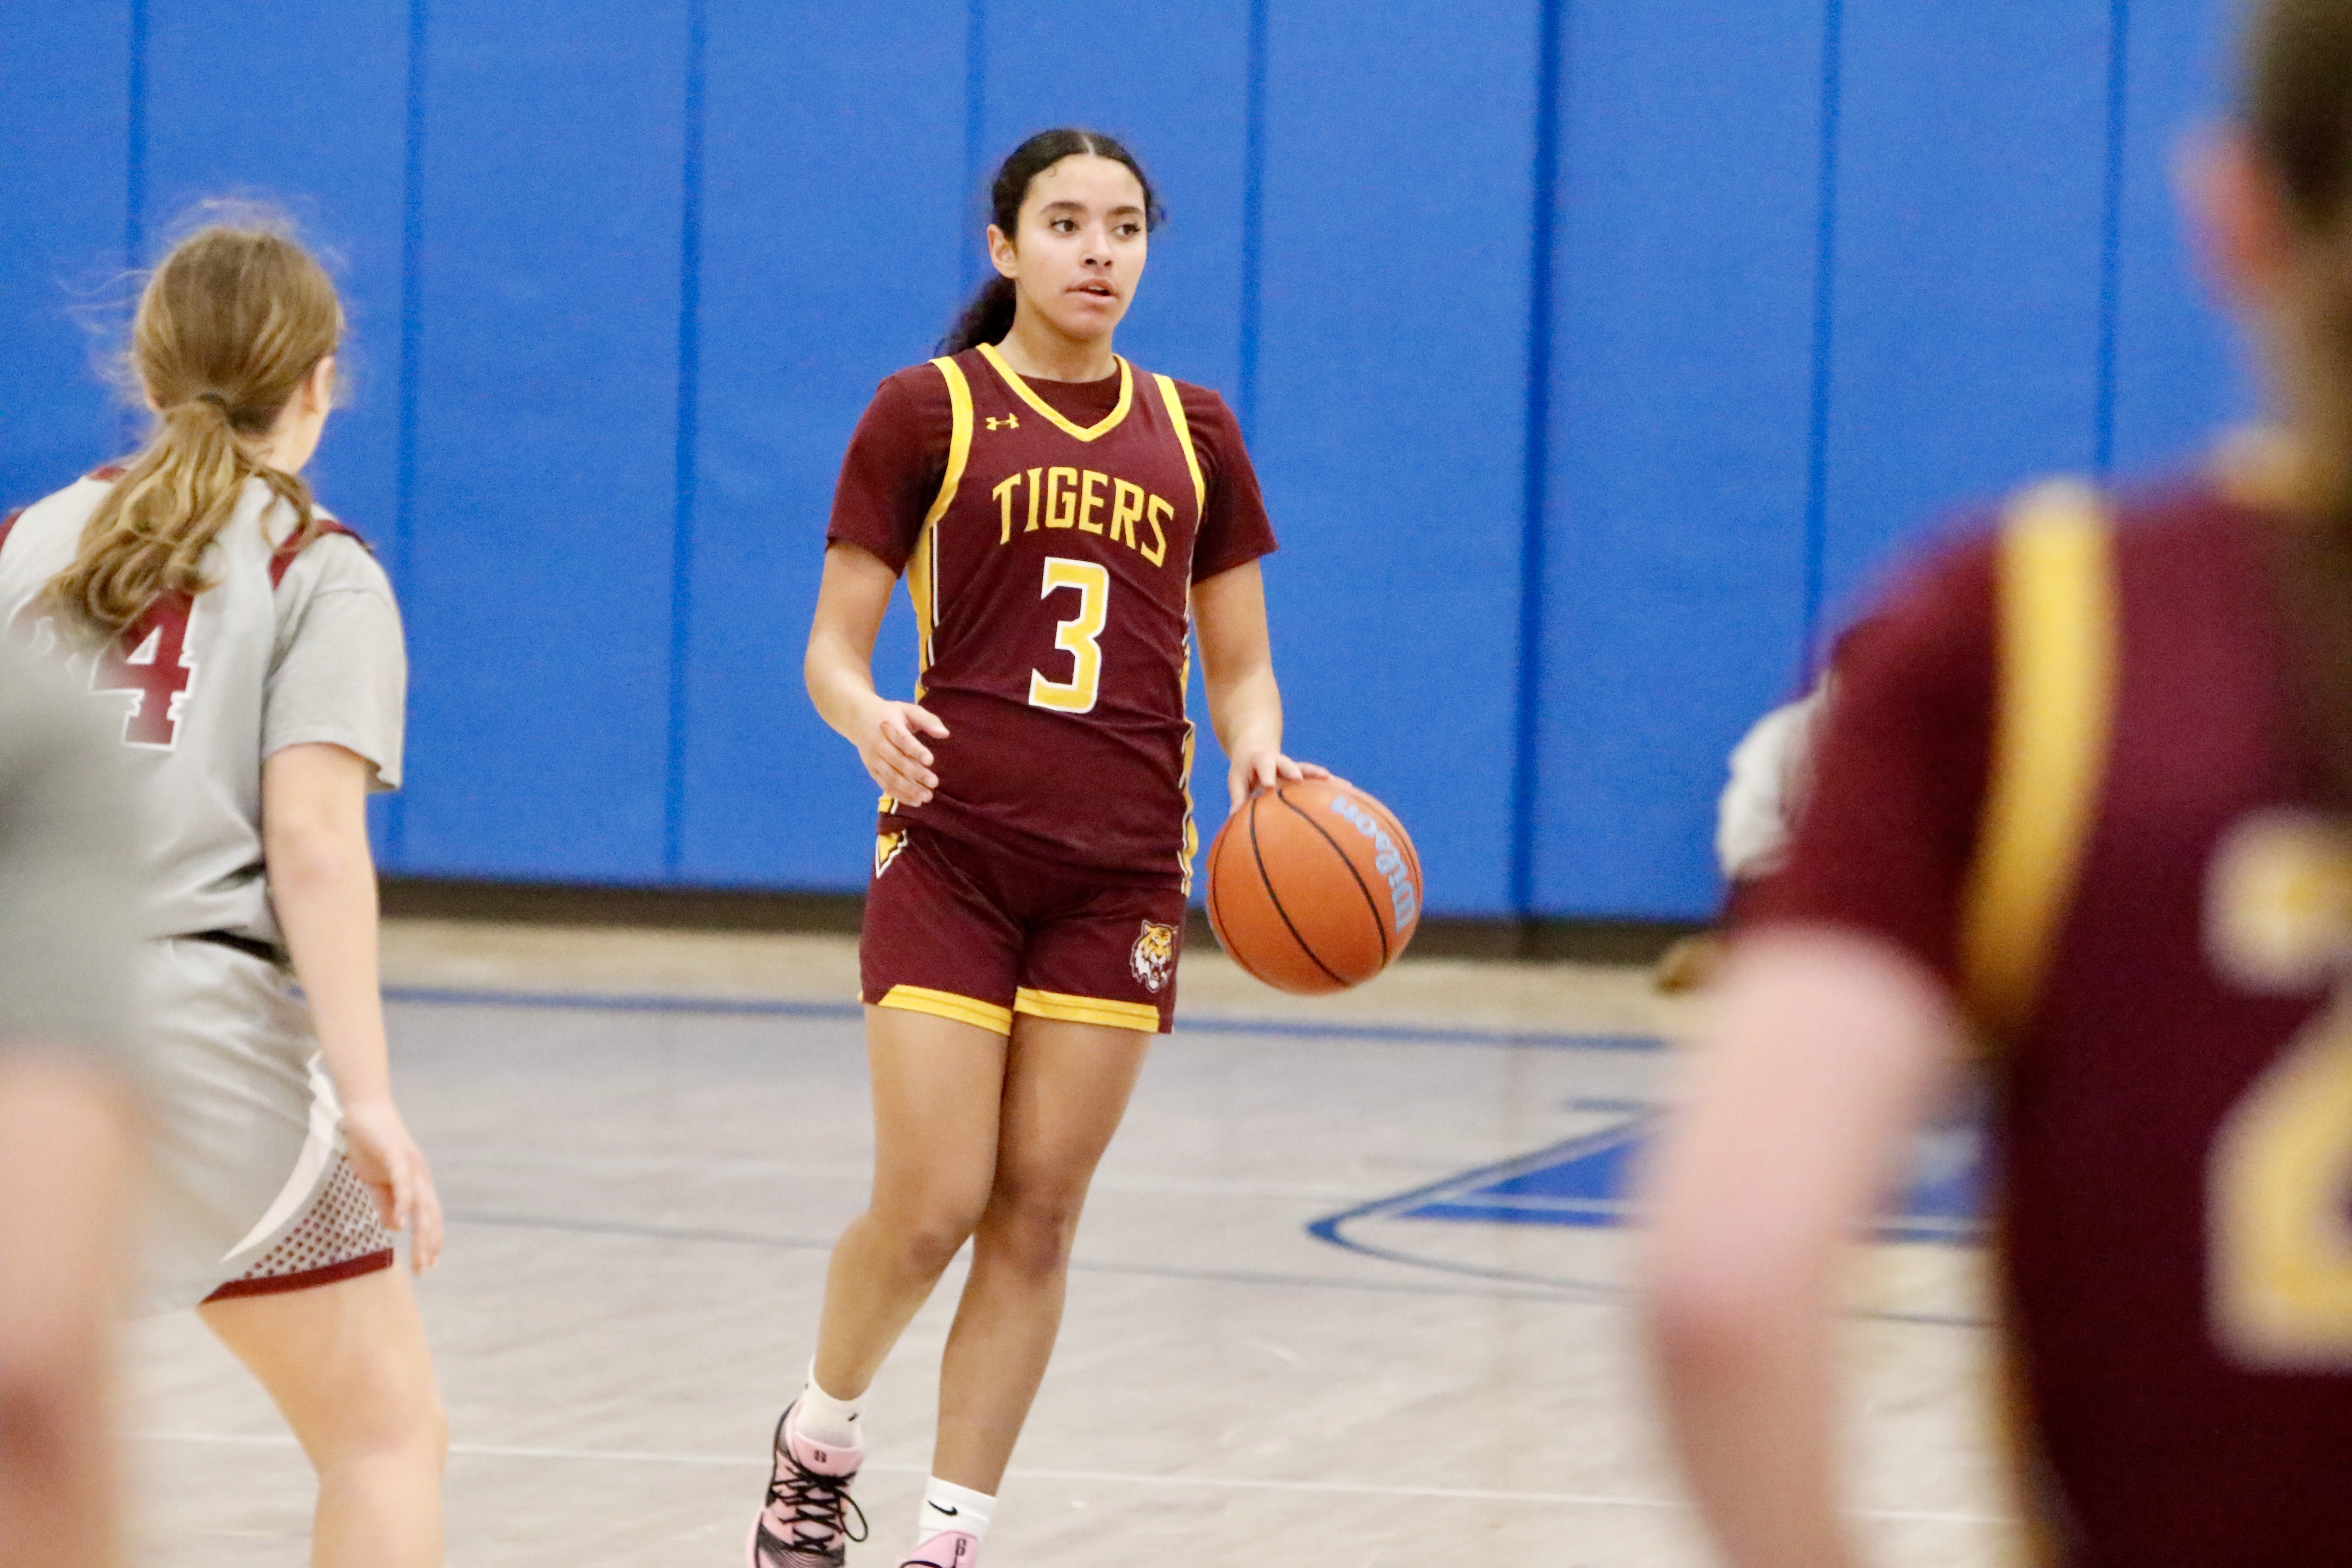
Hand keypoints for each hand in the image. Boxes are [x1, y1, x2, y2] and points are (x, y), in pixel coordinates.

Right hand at [341, 1094, 442, 1273]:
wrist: (363, 1111)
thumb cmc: (371, 1145)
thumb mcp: (376, 1182)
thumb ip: (386, 1204)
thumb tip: (396, 1227)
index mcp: (417, 1183)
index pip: (429, 1217)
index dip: (430, 1241)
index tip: (428, 1266)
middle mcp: (420, 1176)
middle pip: (430, 1216)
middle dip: (428, 1245)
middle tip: (425, 1271)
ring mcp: (410, 1164)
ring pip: (421, 1204)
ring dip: (421, 1232)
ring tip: (420, 1256)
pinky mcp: (396, 1154)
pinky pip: (403, 1181)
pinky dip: (404, 1202)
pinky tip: (402, 1222)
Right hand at [857, 698, 949, 805]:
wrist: (858, 719)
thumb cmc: (890, 715)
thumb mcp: (908, 710)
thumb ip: (927, 720)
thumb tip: (945, 734)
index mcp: (889, 726)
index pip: (902, 740)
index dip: (915, 751)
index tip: (930, 760)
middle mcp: (878, 744)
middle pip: (897, 761)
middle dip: (915, 774)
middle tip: (934, 783)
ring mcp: (874, 759)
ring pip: (890, 776)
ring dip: (908, 789)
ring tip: (926, 797)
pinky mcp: (872, 770)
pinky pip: (885, 785)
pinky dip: (899, 795)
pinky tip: (915, 802)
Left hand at [1226, 749, 1334, 813]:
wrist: (1256, 746)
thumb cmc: (1244, 768)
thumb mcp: (1236, 778)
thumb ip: (1237, 795)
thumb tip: (1232, 817)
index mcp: (1261, 761)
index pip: (1264, 766)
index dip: (1267, 774)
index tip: (1268, 786)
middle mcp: (1280, 761)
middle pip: (1288, 764)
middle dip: (1295, 771)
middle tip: (1300, 779)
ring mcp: (1294, 767)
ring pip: (1310, 771)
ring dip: (1323, 778)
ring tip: (1342, 786)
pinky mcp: (1303, 773)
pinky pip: (1319, 780)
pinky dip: (1332, 785)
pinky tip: (1350, 792)